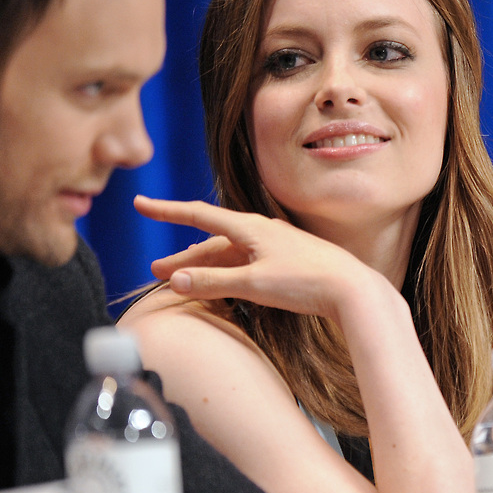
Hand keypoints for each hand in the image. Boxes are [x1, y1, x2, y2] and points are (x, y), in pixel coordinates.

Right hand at [134, 195, 381, 321]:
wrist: (353, 289)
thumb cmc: (306, 282)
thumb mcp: (254, 284)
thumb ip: (213, 282)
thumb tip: (174, 278)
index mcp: (251, 227)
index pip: (198, 214)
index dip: (166, 210)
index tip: (139, 203)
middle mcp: (262, 231)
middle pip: (212, 241)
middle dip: (182, 256)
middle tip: (155, 271)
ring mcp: (276, 246)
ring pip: (229, 254)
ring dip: (204, 267)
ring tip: (180, 281)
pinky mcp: (287, 262)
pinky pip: (246, 264)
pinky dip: (226, 273)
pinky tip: (222, 283)